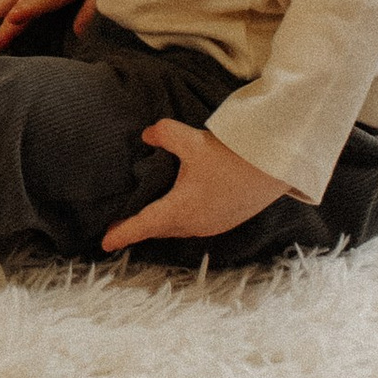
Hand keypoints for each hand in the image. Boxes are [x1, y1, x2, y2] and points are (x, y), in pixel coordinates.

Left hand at [100, 116, 281, 254]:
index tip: (104, 243)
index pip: (143, 225)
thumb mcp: (191, 140)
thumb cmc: (230, 156)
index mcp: (181, 210)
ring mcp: (212, 225)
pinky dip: (179, 221)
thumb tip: (146, 135)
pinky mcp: (226, 220)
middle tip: (119, 226)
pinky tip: (179, 209)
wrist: (272, 167)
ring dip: (160, 225)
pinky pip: (194, 226)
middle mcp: (195, 224)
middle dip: (139, 228)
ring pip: (177, 229)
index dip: (123, 233)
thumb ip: (164, 134)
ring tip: (146, 218)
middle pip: (159, 229)